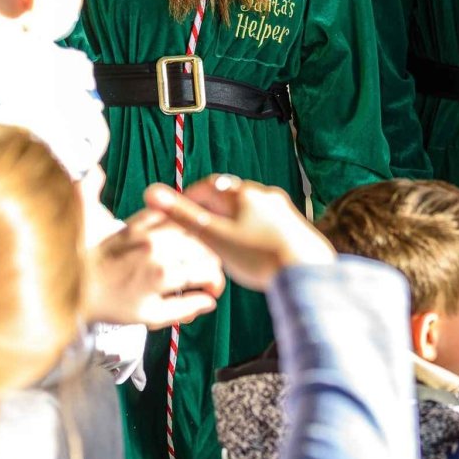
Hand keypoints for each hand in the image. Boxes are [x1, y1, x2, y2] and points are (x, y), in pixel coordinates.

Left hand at [84, 207, 224, 327]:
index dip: (216, 282)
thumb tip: (210, 302)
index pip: (207, 270)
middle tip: (204, 276)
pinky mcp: (134, 223)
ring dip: (197, 240)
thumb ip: (185, 309)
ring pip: (189, 227)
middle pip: (202, 247)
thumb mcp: (150, 317)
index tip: (211, 291)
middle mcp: (158, 248)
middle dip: (210, 262)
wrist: (77, 287)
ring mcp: (146, 233)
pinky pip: (166, 215)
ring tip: (193, 256)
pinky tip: (177, 234)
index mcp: (163, 274)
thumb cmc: (112, 306)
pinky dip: (176, 222)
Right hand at [144, 174, 333, 291]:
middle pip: (229, 195)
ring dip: (232, 220)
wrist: (307, 272)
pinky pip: (265, 221)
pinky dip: (251, 230)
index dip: (189, 199)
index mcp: (242, 193)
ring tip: (221, 242)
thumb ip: (183, 216)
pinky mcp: (294, 224)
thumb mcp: (214, 237)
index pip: (207, 186)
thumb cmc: (259, 256)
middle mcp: (264, 194)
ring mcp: (282, 208)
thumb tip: (151, 191)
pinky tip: (250, 249)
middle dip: (211, 210)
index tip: (178, 214)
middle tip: (198, 230)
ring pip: (248, 208)